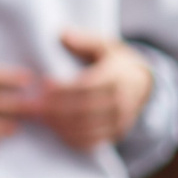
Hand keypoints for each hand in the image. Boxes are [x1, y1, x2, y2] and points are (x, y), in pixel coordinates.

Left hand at [36, 29, 154, 150]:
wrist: (144, 84)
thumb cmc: (116, 62)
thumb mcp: (105, 45)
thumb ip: (85, 40)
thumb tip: (63, 34)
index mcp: (116, 77)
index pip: (89, 86)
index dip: (65, 88)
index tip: (45, 84)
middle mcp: (121, 101)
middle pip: (85, 111)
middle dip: (56, 110)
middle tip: (34, 106)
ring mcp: (120, 120)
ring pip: (87, 129)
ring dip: (61, 126)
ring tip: (41, 118)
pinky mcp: (116, 134)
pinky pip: (93, 142)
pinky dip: (72, 139)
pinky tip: (57, 131)